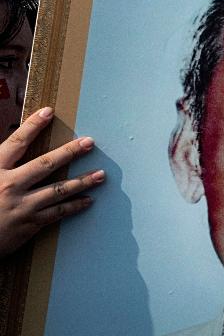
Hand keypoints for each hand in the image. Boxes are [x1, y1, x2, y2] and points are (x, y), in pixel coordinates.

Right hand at [0, 108, 104, 257]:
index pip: (16, 143)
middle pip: (45, 164)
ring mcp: (21, 205)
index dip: (33, 126)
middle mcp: (9, 185)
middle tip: (89, 143)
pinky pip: (58, 212)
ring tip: (100, 175)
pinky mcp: (29, 223)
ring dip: (82, 181)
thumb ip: (0, 162)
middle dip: (70, 152)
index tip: (48, 112)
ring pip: (58, 189)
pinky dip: (75, 206)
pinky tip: (88, 200)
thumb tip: (12, 149)